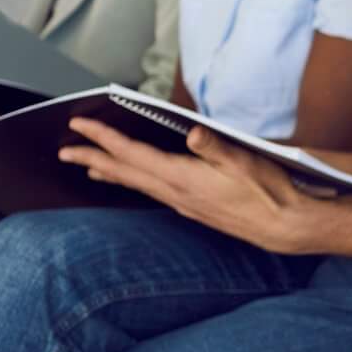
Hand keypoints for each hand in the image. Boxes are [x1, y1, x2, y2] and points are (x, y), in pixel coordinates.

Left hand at [59, 118, 324, 252]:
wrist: (286, 226)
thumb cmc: (270, 191)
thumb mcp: (246, 162)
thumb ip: (216, 146)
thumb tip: (191, 133)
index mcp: (183, 177)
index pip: (133, 154)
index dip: (104, 139)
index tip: (80, 126)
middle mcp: (176, 193)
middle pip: (126, 173)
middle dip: (93, 159)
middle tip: (65, 151)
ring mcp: (184, 203)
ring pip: (137, 185)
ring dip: (110, 173)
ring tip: (89, 168)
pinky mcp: (194, 208)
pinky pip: (152, 192)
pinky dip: (134, 182)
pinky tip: (136, 181)